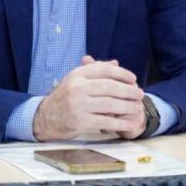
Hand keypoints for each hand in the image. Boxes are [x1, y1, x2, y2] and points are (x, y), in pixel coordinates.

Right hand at [32, 55, 146, 140]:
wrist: (45, 118)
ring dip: (128, 107)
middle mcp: (77, 88)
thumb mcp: (77, 80)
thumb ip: (96, 71)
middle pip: (109, 87)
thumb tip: (116, 63)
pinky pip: (106, 121)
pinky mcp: (80, 121)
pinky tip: (130, 122)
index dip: (121, 73)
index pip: (104, 70)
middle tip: (140, 94)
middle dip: (128, 91)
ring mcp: (78, 105)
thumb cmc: (66, 97)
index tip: (133, 78)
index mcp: (77, 75)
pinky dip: (121, 122)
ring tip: (138, 107)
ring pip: (110, 104)